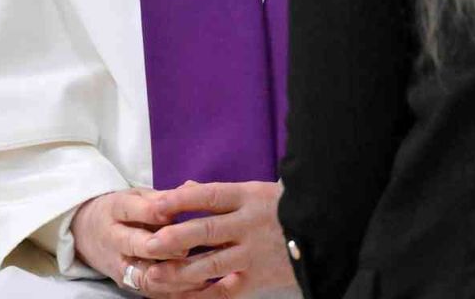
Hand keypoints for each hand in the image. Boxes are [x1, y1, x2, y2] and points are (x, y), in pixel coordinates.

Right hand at [72, 188, 185, 295]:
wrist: (84, 232)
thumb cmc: (122, 210)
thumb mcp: (136, 196)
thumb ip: (163, 196)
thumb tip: (193, 189)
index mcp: (115, 210)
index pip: (134, 210)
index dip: (157, 212)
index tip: (178, 213)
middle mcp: (113, 239)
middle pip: (136, 245)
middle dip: (162, 247)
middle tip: (186, 247)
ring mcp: (118, 265)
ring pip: (143, 276)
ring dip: (170, 276)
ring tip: (196, 272)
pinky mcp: (125, 284)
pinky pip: (149, 292)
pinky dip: (171, 291)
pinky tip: (194, 286)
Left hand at [130, 181, 295, 297]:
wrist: (326, 231)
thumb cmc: (285, 207)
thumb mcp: (257, 190)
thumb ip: (220, 193)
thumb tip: (184, 187)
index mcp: (248, 197)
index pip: (208, 196)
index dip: (180, 200)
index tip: (156, 204)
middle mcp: (249, 224)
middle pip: (205, 230)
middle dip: (174, 238)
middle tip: (149, 243)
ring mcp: (253, 253)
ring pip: (210, 264)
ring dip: (180, 270)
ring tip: (155, 274)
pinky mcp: (257, 278)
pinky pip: (224, 290)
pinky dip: (201, 295)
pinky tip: (181, 296)